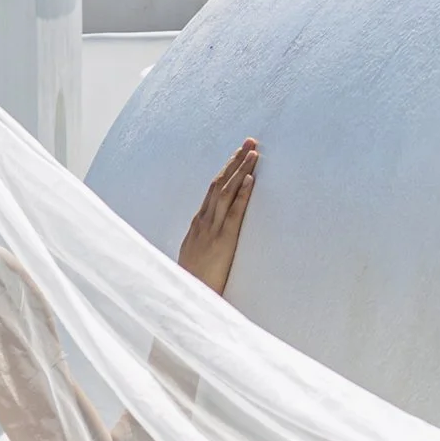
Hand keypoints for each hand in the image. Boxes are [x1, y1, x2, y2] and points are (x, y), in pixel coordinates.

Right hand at [177, 140, 257, 295]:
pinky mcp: (222, 241)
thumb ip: (202, 242)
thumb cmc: (193, 282)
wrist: (186, 298)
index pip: (213, 190)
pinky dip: (242, 193)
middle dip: (234, 161)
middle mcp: (203, 222)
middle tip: (249, 142)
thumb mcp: (196, 257)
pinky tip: (251, 178)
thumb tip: (210, 235)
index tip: (239, 154)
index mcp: (198, 224)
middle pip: (219, 183)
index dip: (226, 170)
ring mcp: (211, 230)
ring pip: (225, 192)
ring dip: (240, 170)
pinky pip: (233, 212)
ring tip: (254, 152)